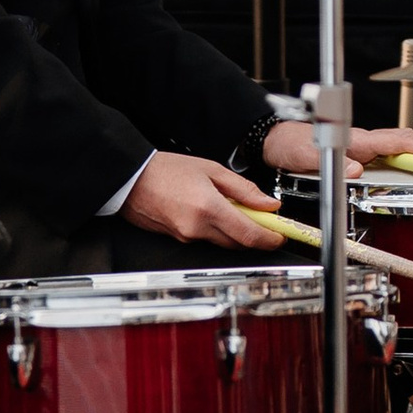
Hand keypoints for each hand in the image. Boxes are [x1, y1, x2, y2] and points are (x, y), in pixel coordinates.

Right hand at [125, 152, 284, 251]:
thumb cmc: (166, 170)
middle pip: (238, 242)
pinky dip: (215, 229)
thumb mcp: (211, 169)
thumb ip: (243, 189)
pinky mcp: (178, 239)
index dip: (270, 238)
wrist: (131, 179)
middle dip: (254, 234)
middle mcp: (197, 228)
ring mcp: (186, 236)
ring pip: (222, 242)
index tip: (281, 234)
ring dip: (234, 230)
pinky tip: (211, 211)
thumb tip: (267, 203)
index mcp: (209, 208)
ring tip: (230, 206)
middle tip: (262, 217)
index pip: (249, 234)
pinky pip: (205, 239)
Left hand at [260, 119, 412, 178]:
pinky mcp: (357, 153)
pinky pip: (387, 155)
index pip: (397, 143)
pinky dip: (404, 161)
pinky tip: (408, 173)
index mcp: (356, 141)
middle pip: (405, 143)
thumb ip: (333, 163)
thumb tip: (357, 171)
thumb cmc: (290, 144)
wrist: (275, 138)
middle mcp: (362, 141)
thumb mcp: (307, 156)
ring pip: (398, 148)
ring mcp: (361, 146)